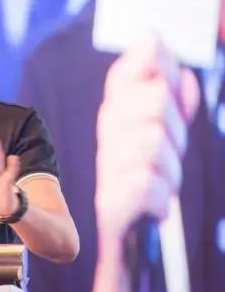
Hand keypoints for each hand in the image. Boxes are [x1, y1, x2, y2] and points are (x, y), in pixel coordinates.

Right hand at [95, 38, 198, 239]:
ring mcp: (107, 166)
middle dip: (177, 128)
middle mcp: (107, 136)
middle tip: (169, 153)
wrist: (128, 241)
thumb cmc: (148, 185)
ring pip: (155, 138)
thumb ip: (176, 103)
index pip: (126, 73)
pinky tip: (152, 204)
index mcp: (118, 117)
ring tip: (160, 181)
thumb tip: (185, 73)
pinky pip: (148, 180)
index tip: (159, 49)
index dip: (150, 60)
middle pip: (154, 98)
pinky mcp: (110, 200)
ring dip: (170, 167)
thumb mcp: (167, 141)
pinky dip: (161, 196)